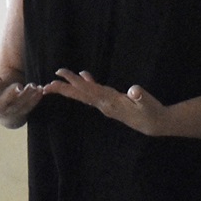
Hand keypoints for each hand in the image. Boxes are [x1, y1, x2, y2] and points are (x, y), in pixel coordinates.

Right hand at [0, 55, 44, 128]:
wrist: (1, 104)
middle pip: (3, 104)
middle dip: (11, 95)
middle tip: (18, 86)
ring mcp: (10, 113)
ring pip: (18, 106)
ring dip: (27, 97)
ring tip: (34, 86)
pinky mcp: (22, 114)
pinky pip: (29, 108)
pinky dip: (35, 100)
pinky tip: (40, 91)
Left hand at [45, 69, 172, 135]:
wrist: (154, 124)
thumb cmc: (152, 112)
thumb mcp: (148, 104)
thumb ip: (141, 97)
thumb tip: (134, 91)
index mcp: (110, 102)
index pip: (89, 91)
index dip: (75, 82)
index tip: (60, 75)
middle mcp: (104, 104)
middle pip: (80, 95)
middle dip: (63, 89)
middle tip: (46, 86)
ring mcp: (106, 105)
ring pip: (84, 94)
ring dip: (71, 87)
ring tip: (58, 80)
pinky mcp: (110, 103)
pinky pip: (94, 93)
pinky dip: (87, 84)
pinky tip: (84, 77)